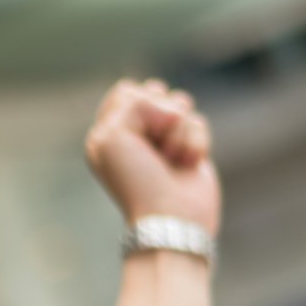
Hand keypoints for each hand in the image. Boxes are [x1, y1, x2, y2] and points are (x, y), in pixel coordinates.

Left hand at [83, 78, 219, 235]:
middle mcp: (134, 135)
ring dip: (178, 131)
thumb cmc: (137, 180)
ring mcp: (163, 140)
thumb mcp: (115, 135)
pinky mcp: (189, 148)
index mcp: (107, 133)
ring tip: (169, 158)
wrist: (170, 215)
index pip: (127, 91)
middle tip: (153, 147)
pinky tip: (187, 165)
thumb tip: (175, 108)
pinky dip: (194, 142)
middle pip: (156, 92)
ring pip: (181, 105)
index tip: (133, 133)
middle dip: (160, 115)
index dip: (136, 103)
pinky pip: (199, 122)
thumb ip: (135, 103)